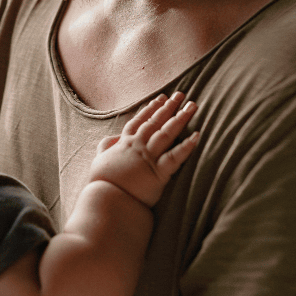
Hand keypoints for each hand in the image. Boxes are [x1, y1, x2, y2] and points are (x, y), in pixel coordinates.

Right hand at [88, 92, 199, 207]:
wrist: (107, 201)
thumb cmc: (102, 184)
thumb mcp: (99, 161)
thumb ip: (106, 147)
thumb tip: (112, 139)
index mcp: (124, 144)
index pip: (140, 121)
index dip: (151, 109)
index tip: (161, 98)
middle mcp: (138, 146)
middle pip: (156, 122)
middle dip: (169, 107)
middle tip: (181, 94)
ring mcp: (149, 158)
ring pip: (167, 133)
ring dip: (180, 118)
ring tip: (192, 106)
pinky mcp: (159, 174)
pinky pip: (175, 157)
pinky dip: (187, 146)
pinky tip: (197, 135)